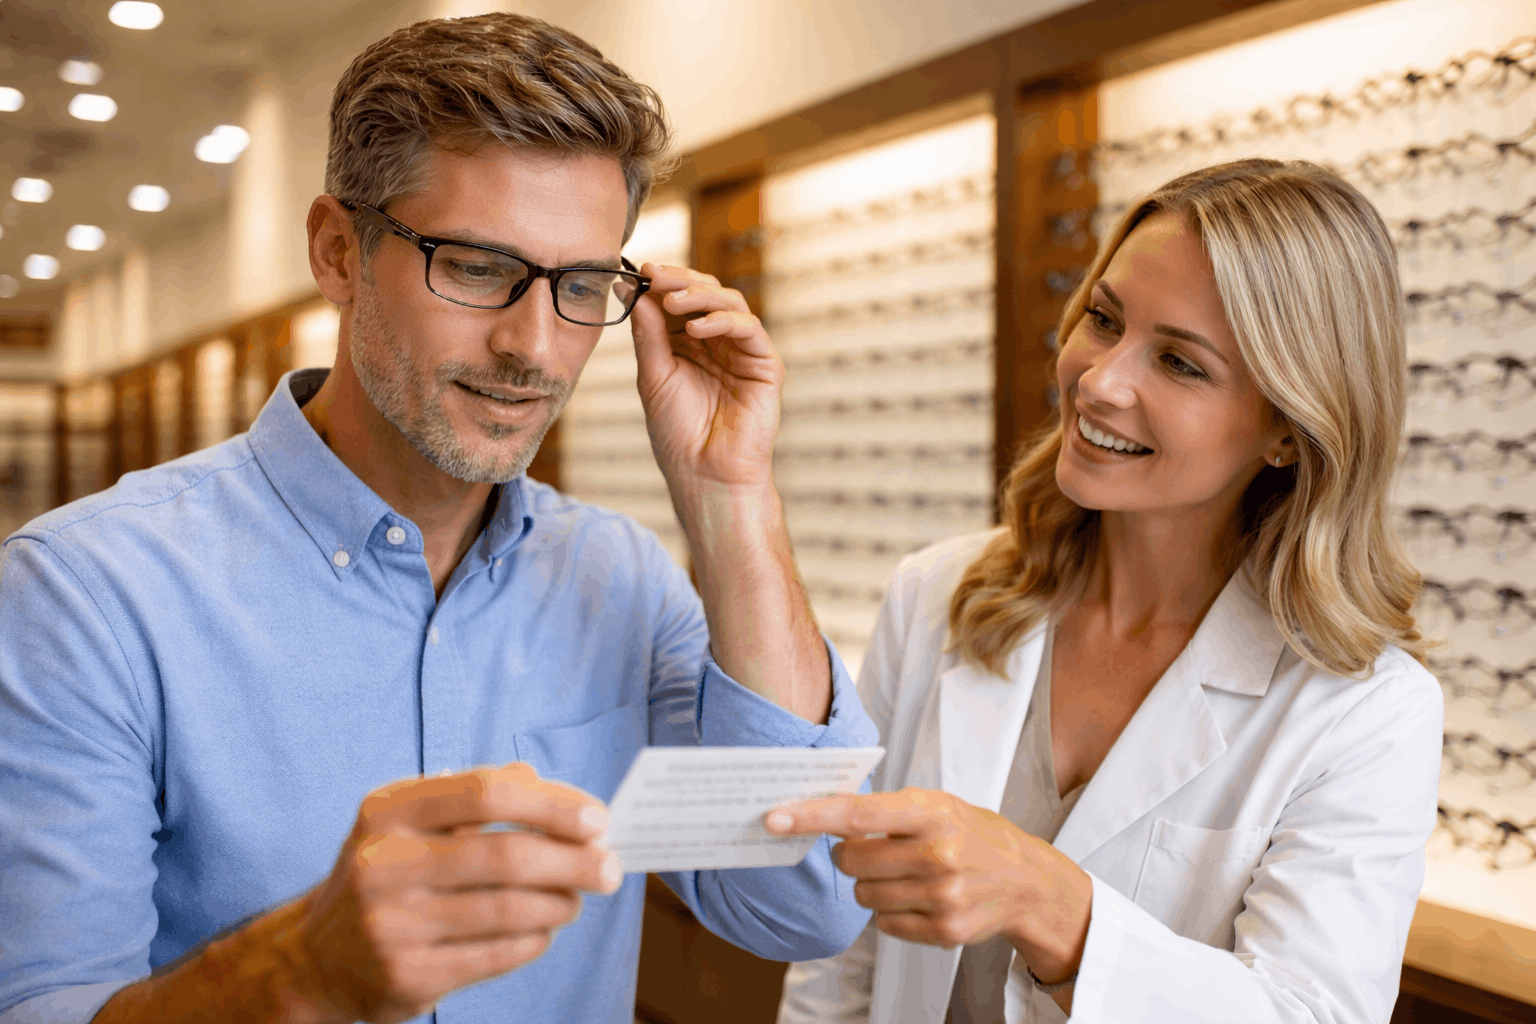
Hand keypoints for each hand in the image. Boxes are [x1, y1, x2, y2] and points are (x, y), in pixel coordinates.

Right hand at [290, 763, 619, 1022]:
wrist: (315, 959)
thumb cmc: (388, 874)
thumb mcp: (411, 823)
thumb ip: (476, 796)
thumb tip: (551, 787)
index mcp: (388, 811)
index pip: (486, 793)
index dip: (553, 804)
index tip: (599, 819)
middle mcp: (383, 863)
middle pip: (507, 854)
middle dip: (574, 861)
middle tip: (611, 867)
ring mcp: (392, 924)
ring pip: (510, 909)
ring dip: (561, 903)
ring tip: (577, 898)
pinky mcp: (408, 976)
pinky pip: (499, 953)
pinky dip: (536, 938)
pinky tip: (543, 928)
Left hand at [629, 263, 782, 492]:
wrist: (704, 473)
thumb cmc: (678, 432)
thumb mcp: (653, 375)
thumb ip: (648, 333)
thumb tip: (631, 287)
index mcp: (689, 342)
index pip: (679, 298)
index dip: (661, 282)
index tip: (638, 270)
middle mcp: (718, 342)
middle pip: (706, 292)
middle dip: (679, 280)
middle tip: (655, 275)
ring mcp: (743, 351)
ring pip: (729, 302)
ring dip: (699, 295)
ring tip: (672, 302)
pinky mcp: (766, 365)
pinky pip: (749, 329)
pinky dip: (722, 320)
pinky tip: (696, 327)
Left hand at [766, 788, 1091, 981]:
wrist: (1027, 881)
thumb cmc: (975, 835)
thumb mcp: (937, 805)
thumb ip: (887, 811)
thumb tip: (826, 818)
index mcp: (932, 813)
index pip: (857, 813)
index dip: (811, 816)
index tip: (775, 818)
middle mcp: (938, 853)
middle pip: (851, 860)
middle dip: (851, 856)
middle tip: (874, 850)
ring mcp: (942, 895)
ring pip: (864, 895)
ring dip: (872, 885)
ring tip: (905, 875)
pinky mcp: (944, 931)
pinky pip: (884, 925)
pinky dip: (891, 912)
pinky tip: (919, 898)